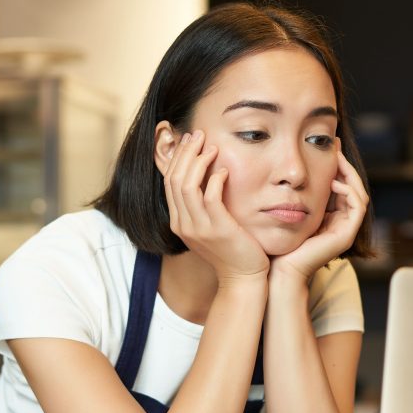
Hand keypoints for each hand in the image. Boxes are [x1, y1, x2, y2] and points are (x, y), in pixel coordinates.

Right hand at [164, 130, 269, 283]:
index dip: (178, 158)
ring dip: (198, 161)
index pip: (169, 182)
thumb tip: (205, 175)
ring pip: (187, 185)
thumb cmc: (232, 249)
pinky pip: (209, 197)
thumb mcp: (210, 225)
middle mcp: (182, 224)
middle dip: (186, 153)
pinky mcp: (217, 229)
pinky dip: (215, 179)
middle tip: (199, 135)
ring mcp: (198, 228)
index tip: (190, 140)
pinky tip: (225, 171)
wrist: (244, 278)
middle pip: (174, 179)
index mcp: (178, 222)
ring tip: (212, 146)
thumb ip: (203, 204)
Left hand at [270, 138, 368, 282]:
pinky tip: (334, 182)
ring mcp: (346, 230)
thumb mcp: (286, 210)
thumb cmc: (277, 242)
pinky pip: (358, 206)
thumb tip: (287, 170)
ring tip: (336, 159)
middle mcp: (340, 223)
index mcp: (329, 218)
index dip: (337, 167)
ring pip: (359, 194)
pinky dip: (349, 191)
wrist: (279, 269)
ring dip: (349, 175)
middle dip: (345, 166)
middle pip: (352, 187)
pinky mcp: (346, 235)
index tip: (328, 147)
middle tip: (335, 147)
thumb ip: (293, 194)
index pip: (341, 186)